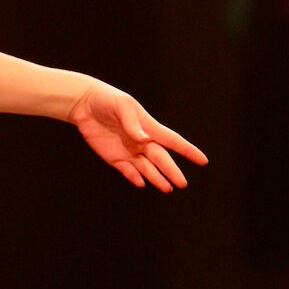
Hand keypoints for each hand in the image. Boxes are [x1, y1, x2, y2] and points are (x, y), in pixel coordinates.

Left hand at [67, 82, 206, 191]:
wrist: (84, 104)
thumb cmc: (107, 100)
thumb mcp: (122, 107)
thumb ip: (132, 124)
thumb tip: (143, 139)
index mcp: (149, 128)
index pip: (172, 141)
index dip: (188, 150)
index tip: (203, 160)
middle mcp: (142, 142)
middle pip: (161, 159)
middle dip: (172, 171)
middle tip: (182, 184)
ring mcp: (129, 151)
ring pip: (147, 168)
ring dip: (156, 178)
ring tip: (167, 188)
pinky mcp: (114, 157)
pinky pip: (127, 170)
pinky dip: (134, 177)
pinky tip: (141, 183)